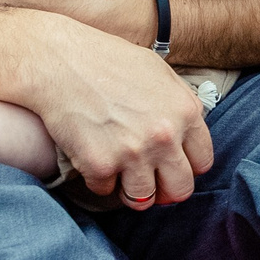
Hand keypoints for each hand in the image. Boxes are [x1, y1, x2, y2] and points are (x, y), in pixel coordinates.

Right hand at [22, 20, 213, 208]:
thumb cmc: (106, 60)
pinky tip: (90, 155)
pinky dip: (97, 179)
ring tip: (118, 171)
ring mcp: (133, 153)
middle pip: (180, 190)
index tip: (170, 164)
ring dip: (130, 190)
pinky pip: (105, 191)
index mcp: (185, 111)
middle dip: (164, 188)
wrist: (58, 60)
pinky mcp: (100, 165)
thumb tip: (188, 134)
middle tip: (147, 178)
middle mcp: (165, 136)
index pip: (202, 162)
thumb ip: (179, 104)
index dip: (185, 166)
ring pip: (143, 200)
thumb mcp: (158, 72)